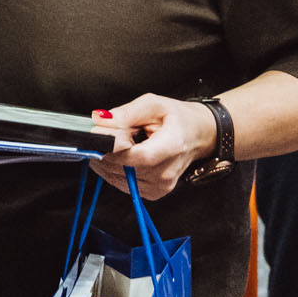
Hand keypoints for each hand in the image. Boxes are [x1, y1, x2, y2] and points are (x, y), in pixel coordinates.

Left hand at [88, 94, 217, 200]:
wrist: (198, 135)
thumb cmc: (177, 119)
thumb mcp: (154, 104)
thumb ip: (126, 113)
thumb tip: (100, 121)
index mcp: (172, 146)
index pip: (137, 156)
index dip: (113, 148)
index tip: (99, 135)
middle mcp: (166, 172)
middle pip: (123, 169)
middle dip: (106, 151)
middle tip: (107, 134)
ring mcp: (161, 186)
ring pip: (118, 178)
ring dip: (108, 161)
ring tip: (118, 144)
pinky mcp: (154, 192)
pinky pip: (123, 184)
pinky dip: (115, 170)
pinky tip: (122, 156)